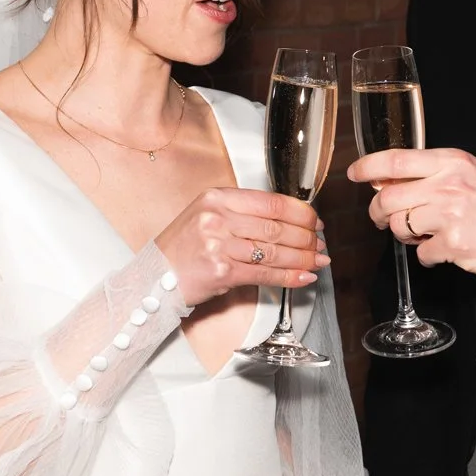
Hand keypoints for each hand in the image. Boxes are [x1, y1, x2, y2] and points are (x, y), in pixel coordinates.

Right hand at [152, 188, 329, 306]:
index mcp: (217, 197)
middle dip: (306, 237)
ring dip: (303, 258)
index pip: (271, 201)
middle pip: (276, 226)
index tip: (315, 221)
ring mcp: (218, 244)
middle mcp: (217, 217)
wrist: (154, 278)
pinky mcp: (221, 271)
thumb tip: (288, 221)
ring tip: (318, 260)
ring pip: (274, 251)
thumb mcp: (207, 217)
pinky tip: (303, 276)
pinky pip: (264, 274)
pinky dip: (289, 277)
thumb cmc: (182, 249)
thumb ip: (242, 214)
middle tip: (321, 244)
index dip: (300, 212)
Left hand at [347, 146, 475, 292]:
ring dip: (405, 236)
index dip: (367, 167)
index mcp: (453, 162)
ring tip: (426, 235)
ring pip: (399, 226)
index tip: (354, 174)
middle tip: (385, 220)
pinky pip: (420, 253)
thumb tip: (389, 181)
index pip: (395, 159)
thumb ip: (434, 175)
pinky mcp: (455, 245)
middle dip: (378, 213)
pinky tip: (448, 251)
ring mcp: (451, 215)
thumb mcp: (472, 176)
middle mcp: (450, 184)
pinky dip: (428, 256)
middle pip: (387, 197)